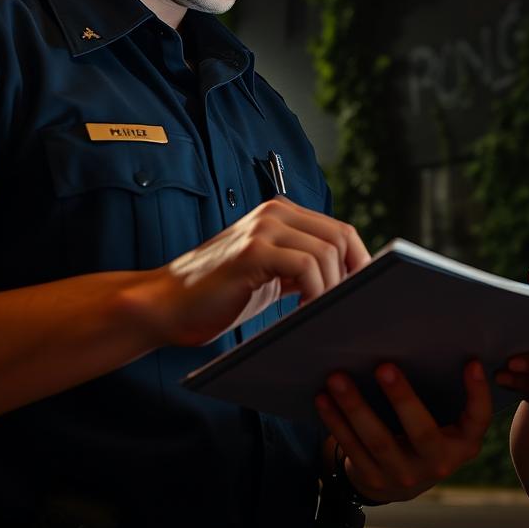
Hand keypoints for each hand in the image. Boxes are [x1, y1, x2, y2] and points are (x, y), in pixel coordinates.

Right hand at [128, 196, 369, 346]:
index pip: (340, 230)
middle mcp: (275, 213)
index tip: (363, 293)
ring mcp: (263, 228)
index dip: (359, 261)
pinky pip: (306, 266)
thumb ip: (303, 267)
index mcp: (281, 214)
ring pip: (327, 251)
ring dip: (332, 288)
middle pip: (341, 236)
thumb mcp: (271, 275)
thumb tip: (352, 280)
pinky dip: (314, 292)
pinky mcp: (252, 250)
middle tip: (348, 307)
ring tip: (320, 314)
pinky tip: (302, 313)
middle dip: (353, 274)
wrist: (165, 306)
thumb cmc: (219, 296)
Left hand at [315, 361, 491, 502]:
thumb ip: (448, 392)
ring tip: (337, 378)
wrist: (402, 481)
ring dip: (355, 407)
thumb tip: (430, 338)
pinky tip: (323, 398)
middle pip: (421, 431)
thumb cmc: (428, 433)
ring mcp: (404, 474)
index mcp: (462, 443)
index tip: (472, 362)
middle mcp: (437, 463)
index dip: (477, 392)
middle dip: (402, 398)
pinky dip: (335, 421)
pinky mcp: (374, 479)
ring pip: (378, 440)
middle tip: (384, 366)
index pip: (478, 418)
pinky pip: (352, 448)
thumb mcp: (448, 421)